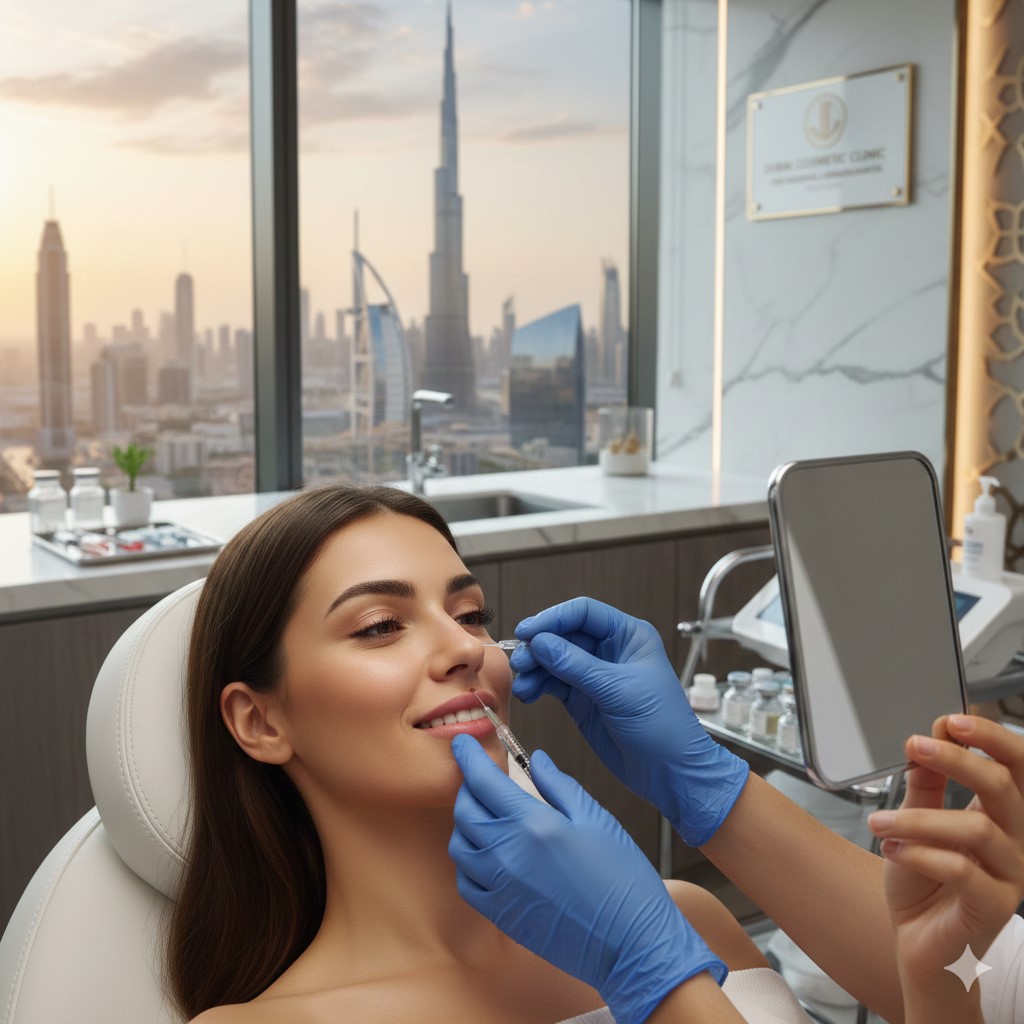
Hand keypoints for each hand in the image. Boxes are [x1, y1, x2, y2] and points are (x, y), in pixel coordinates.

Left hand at [449, 735, 726, 1023]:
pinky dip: (469, 861)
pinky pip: (466, 881)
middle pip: (465, 810)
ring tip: (488, 814)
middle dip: (469, 787)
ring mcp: (499, 888)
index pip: (483, 781)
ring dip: (466, 823)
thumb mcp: (597, 820)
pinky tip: (488, 853)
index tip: (463, 744)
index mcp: (533, 824)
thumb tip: (537, 759)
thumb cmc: (623, 882)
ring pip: (460, 844)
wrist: (631, 944)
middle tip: (482, 778)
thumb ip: (559, 786)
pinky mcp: (500, 915)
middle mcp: (507, 855)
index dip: (468, 757)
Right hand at [511, 597, 747, 844]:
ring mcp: (593, 674)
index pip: (584, 613)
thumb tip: (540, 642)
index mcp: (629, 636)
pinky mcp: (581, 698)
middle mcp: (610, 650)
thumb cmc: (662, 726)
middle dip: (539, 646)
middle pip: (563, 634)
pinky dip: (537, 686)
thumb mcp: (619, 690)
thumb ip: (577, 665)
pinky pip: (552, 683)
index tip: (528, 632)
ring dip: (534, 668)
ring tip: (523, 684)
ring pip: (553, 659)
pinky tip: (528, 695)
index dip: (553, 618)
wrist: (669, 772)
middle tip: (522, 662)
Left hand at [868, 716, 1023, 999]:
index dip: (991, 738)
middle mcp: (1014, 841)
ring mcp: (1009, 876)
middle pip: (1004, 788)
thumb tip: (929, 738)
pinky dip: (920, 853)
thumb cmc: (923, 882)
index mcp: (1001, 815)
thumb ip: (926, 784)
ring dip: (918, 818)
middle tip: (916, 745)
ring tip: (878, 820)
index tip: (951, 720)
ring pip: (976, 828)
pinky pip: (963, 870)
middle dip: (959, 759)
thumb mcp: (916, 823)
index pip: (1016, 768)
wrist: (919, 943)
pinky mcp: (993, 908)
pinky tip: (892, 849)